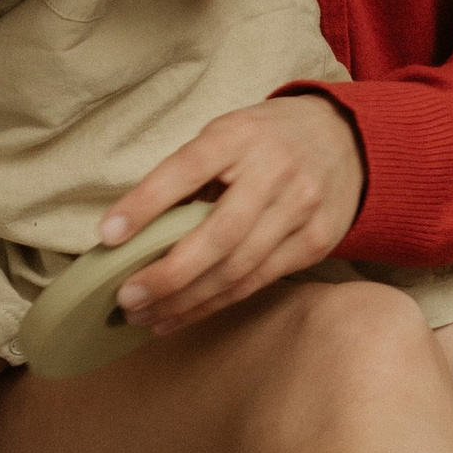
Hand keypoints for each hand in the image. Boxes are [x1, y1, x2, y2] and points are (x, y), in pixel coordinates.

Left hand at [99, 92, 367, 337]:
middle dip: (167, 275)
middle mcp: (276, 171)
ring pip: (238, 269)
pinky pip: (258, 281)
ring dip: (186, 300)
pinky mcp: (316, 241)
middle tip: (126, 298)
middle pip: (217, 235)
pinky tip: (182, 315)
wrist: (346, 139)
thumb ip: (189, 175)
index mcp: (240, 136)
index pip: (186, 169)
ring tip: (145, 316)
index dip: (145, 203)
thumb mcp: (226, 136)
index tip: (106, 235)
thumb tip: (129, 230)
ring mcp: (302, 208)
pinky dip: (214, 303)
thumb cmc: (265, 140)